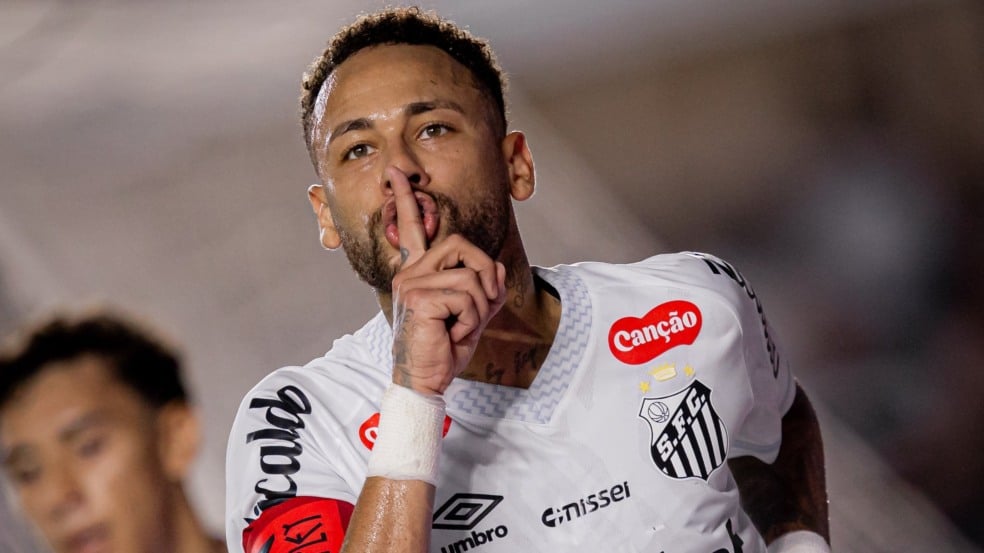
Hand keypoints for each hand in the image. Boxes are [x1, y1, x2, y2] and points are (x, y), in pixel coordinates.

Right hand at [388, 167, 506, 394]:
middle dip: (484, 274)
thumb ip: (483, 285)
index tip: (396, 173)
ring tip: (459, 328)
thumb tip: (492, 265)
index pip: (412, 228)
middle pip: (461, 244)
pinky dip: (471, 319)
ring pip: (470, 276)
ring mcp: (411, 283)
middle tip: (481, 306)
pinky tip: (453, 333)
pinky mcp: (418, 298)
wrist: (426, 380)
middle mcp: (410, 272)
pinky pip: (467, 295)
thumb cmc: (444, 347)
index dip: (406, 199)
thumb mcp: (473, 312)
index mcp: (418, 272)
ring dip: (478, 308)